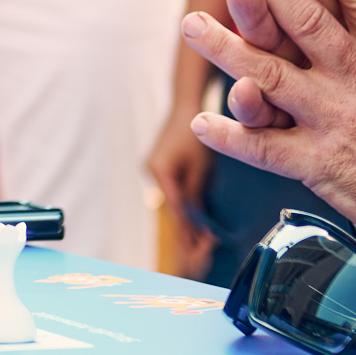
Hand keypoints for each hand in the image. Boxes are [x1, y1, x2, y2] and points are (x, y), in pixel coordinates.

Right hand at [146, 109, 213, 279]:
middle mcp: (151, 172)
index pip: (175, 210)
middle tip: (204, 249)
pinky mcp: (159, 164)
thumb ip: (196, 195)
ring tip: (202, 238)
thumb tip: (197, 224)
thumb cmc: (196, 133)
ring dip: (185, 215)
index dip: (188, 231)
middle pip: (170, 207)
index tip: (201, 250)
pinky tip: (195, 214)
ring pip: (171, 199)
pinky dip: (183, 201)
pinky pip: (171, 189)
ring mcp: (153, 167)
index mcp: (160, 173)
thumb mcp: (201, 167)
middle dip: (187, 227)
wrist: (187, 104)